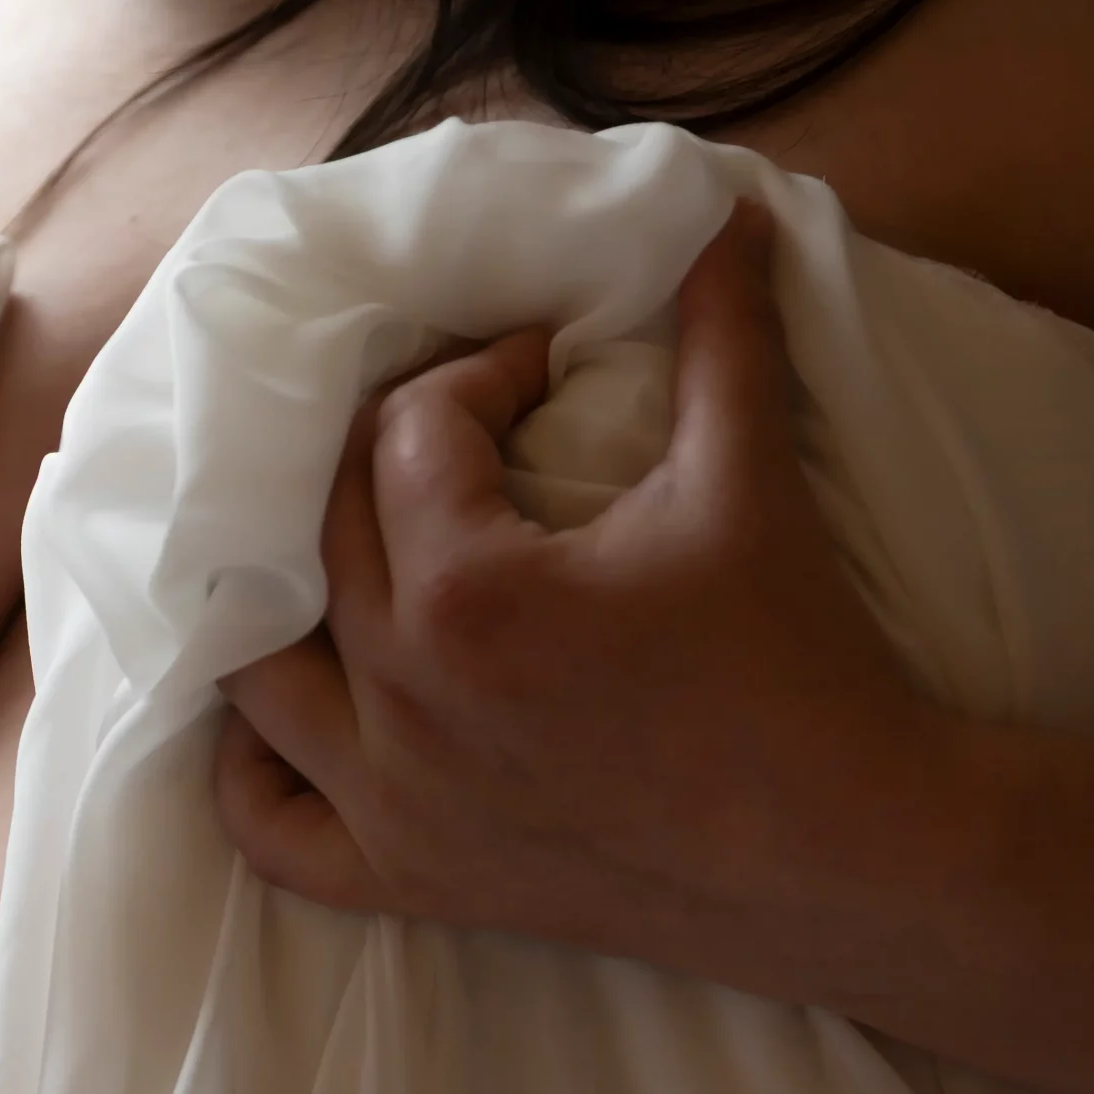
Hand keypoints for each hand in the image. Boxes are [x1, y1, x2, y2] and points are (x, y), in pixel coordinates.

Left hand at [213, 203, 937, 995]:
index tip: (544, 374)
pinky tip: (283, 720)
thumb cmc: (801, 664)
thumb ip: (721, 335)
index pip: (411, 433)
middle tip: (462, 440)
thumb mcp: (752, 478)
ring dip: (276, 601)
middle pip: (323, 532)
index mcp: (470, 593)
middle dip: (388, 457)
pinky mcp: (411, 880)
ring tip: (336, 554)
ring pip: (258, 679)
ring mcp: (393, 802)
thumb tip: (722, 212)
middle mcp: (402, 700)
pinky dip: (251, 775)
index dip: (480, 374)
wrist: (842, 854)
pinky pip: (271, 833)